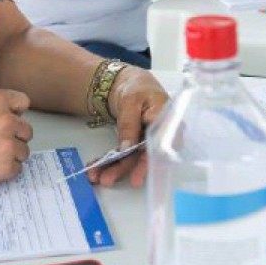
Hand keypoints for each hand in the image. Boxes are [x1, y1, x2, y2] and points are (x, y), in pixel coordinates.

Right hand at [0, 89, 32, 187]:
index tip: (9, 119)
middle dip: (15, 136)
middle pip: (27, 130)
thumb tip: (6, 112)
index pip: (23, 102)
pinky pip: (17, 169)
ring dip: (11, 155)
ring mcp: (8, 146)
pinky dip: (6, 170)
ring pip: (23, 151)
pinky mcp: (6, 167)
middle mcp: (7, 121)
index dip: (15, 112)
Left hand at [89, 68, 167, 187]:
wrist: (133, 85)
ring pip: (133, 159)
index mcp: (168, 122)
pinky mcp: (138, 145)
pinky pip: (125, 156)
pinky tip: (97, 169)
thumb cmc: (138, 88)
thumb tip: (127, 148)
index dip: (148, 164)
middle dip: (125, 169)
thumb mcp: (131, 100)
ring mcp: (149, 143)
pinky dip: (111, 162)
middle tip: (107, 179)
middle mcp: (162, 137)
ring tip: (97, 177)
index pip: (160, 147)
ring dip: (115, 169)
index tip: (136, 177)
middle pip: (144, 157)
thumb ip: (130, 123)